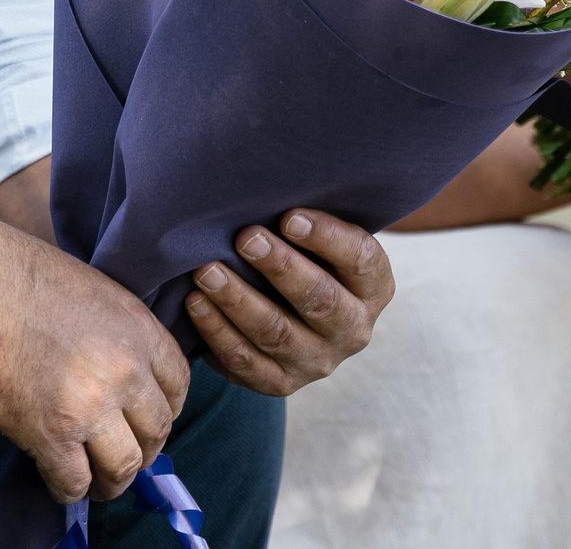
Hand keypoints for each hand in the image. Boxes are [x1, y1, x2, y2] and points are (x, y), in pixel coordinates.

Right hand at [0, 227, 189, 505]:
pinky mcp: (50, 435)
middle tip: (125, 457)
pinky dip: (69, 490)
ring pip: (123, 466)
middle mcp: (124, 370)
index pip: (178, 382)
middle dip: (145, 450)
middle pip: (157, 430)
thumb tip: (110, 362)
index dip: (166, 408)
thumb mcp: (88, 287)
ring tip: (98, 484)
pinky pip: (73, 482)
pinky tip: (60, 483)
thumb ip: (111, 328)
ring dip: (112, 482)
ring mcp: (90, 406)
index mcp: (137, 328)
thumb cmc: (13, 273)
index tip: (148, 419)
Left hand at [184, 208, 392, 395]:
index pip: (360, 260)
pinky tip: (196, 303)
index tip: (288, 216)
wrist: (294, 311)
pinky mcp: (281, 382)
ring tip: (207, 271)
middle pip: (320, 301)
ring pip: (277, 334)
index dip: (326, 238)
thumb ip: (304, 219)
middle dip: (280, 268)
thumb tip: (262, 187)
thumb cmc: (304, 254)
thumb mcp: (320, 238)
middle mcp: (353, 330)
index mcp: (374, 287)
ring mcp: (318, 361)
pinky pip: (246, 363)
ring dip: (238, 300)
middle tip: (244, 238)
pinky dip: (217, 332)